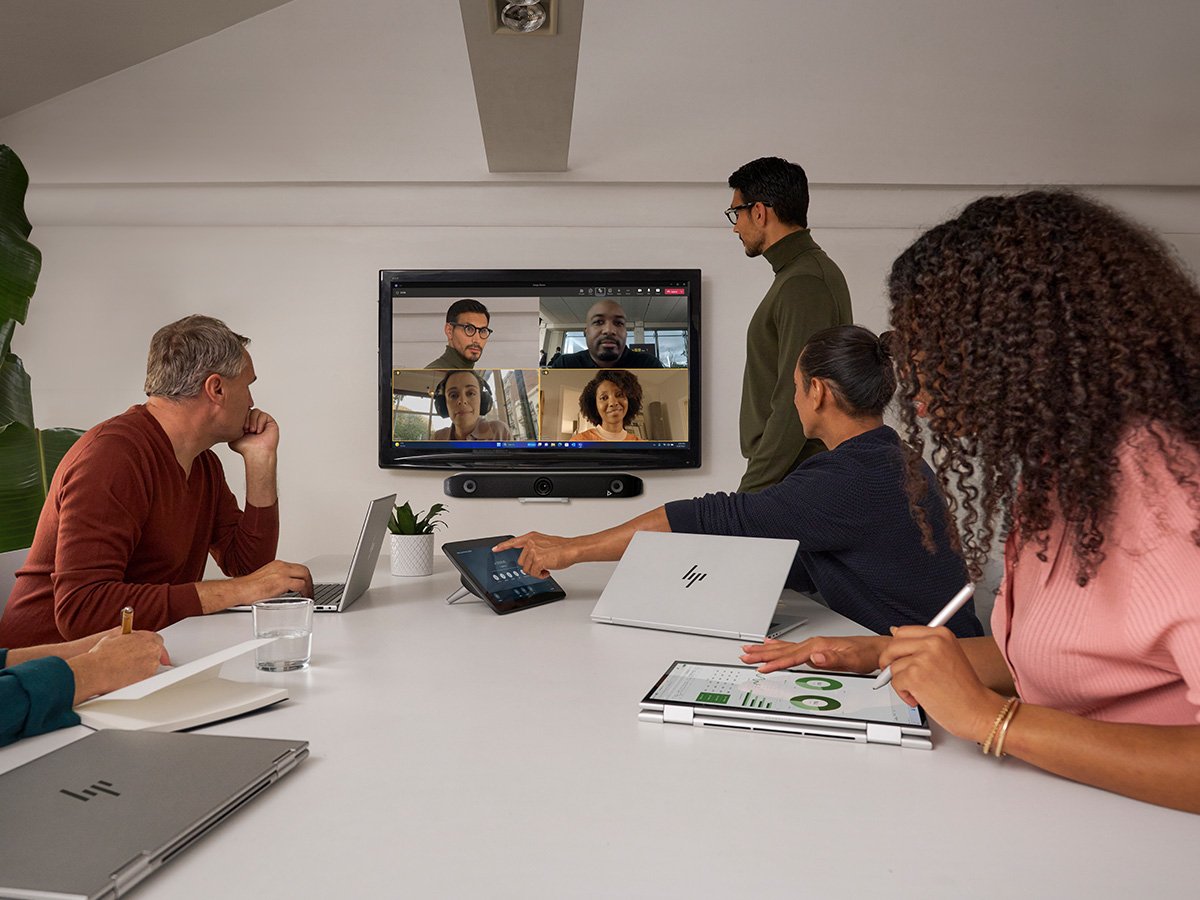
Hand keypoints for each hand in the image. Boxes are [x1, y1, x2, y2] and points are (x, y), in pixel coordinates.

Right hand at [70, 631, 168, 703]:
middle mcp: (152, 651)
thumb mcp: (115, 635)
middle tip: (138, 659)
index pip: (157, 640)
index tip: (148, 648)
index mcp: (147, 638)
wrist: (97, 671)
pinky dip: (140, 676)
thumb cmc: (102, 655)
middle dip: (149, 655)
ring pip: (152, 665)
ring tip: (127, 668)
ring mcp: (151, 666)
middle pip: (157, 652)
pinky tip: (127, 675)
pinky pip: (147, 676)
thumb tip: (130, 634)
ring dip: (144, 665)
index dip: (151, 645)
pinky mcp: (147, 678)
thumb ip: (129, 634)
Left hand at [229, 408, 278, 456]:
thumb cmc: (245, 448)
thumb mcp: (232, 434)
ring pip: (255, 411)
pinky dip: (259, 422)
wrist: (256, 453)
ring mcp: (262, 421)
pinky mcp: (270, 422)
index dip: (239, 416)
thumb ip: (229, 425)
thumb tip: (225, 416)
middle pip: (247, 409)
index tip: (239, 427)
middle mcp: (253, 421)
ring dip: (252, 421)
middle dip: (245, 419)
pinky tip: (259, 431)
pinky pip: (263, 415)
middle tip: (245, 429)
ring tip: (252, 431)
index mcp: (245, 423)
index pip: (241, 412)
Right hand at [230, 560, 312, 610]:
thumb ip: (276, 581)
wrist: (239, 590)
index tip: (304, 584)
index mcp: (277, 565)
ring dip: (309, 586)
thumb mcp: (265, 579)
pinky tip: (305, 597)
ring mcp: (282, 573)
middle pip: (303, 569)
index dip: (303, 576)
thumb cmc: (248, 587)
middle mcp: (281, 566)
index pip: (296, 567)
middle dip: (309, 580)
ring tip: (309, 594)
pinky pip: (300, 585)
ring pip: (304, 575)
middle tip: (310, 590)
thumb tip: (284, 589)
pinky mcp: (282, 582)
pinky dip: (305, 591)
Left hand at [493, 532, 575, 577]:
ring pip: (527, 569)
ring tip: (546, 566)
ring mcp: (534, 551)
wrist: (571, 549)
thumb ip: (534, 547)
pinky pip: (534, 573)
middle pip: (521, 561)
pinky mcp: (538, 560)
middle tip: (541, 564)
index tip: (495, 549)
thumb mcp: (544, 542)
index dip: (503, 546)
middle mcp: (531, 543)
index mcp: (531, 537)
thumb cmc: (562, 547)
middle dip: (530, 566)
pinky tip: (547, 571)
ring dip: (536, 571)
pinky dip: (540, 575)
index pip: (514, 541)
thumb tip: (530, 557)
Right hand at [739, 635, 888, 673]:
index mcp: (818, 646)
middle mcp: (814, 643)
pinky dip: (778, 646)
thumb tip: (816, 658)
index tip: (761, 668)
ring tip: (750, 649)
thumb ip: (833, 660)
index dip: (775, 663)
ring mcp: (814, 645)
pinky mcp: (816, 648)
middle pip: (782, 650)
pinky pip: (791, 647)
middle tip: (745, 655)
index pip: (792, 657)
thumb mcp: (853, 661)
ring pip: (784, 648)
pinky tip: (771, 644)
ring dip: (766, 649)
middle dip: (762, 653)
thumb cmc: (867, 655)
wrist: (877, 649)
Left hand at [879, 625, 1007, 741]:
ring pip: (893, 667)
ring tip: (921, 690)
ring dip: (901, 682)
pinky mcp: (915, 676)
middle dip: (890, 663)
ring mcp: (923, 658)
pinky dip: (904, 694)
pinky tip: (920, 698)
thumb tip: (894, 632)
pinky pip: (895, 682)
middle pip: (893, 646)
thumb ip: (923, 644)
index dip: (897, 647)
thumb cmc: (966, 689)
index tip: (897, 657)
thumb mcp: (948, 655)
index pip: (904, 632)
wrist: (978, 711)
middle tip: (899, 675)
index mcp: (941, 634)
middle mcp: (933, 642)